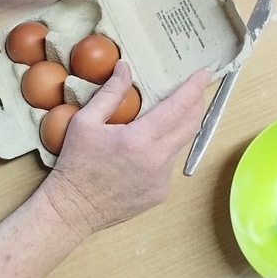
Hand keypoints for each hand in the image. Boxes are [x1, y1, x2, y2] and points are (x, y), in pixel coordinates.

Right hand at [41, 60, 209, 241]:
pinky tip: (149, 148)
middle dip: (197, 103)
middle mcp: (157, 160)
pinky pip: (169, 164)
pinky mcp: (160, 193)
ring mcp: (161, 179)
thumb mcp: (85, 122)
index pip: (178, 107)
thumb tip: (125, 68)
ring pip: (180, 144)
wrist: (72, 210)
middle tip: (195, 89)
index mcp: (139, 139)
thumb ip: (110, 93)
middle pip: (190, 125)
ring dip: (180, 127)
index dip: (194, 88)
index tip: (204, 73)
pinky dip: (165, 150)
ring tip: (172, 114)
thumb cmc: (76, 164)